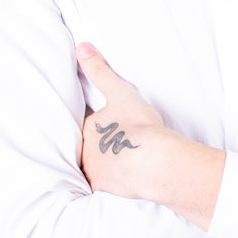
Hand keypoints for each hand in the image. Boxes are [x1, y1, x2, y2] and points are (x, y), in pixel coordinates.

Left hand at [75, 41, 224, 228]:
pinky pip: (103, 187)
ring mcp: (94, 172)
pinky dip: (107, 185)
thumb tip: (81, 47)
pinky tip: (115, 185)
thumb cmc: (139, 126)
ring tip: (111, 167)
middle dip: (93, 147)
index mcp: (87, 128)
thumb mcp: (120, 92)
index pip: (85, 125)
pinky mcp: (105, 190)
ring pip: (91, 168)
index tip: (102, 126)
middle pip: (85, 148)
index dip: (93, 125)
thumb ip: (99, 70)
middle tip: (107, 147)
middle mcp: (84, 152)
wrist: (155, 162)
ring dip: (99, 167)